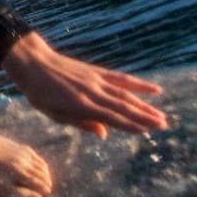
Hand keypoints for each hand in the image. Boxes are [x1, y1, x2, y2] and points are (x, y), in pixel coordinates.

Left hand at [2, 32, 165, 137]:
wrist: (33, 62)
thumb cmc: (40, 93)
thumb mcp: (53, 113)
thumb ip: (80, 123)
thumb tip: (104, 133)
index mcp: (80, 105)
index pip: (111, 117)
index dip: (130, 125)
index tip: (147, 131)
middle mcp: (92, 92)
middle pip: (123, 106)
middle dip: (144, 117)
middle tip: (163, 125)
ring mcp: (96, 80)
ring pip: (126, 93)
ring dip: (145, 105)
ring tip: (161, 115)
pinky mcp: (97, 71)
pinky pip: (121, 78)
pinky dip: (139, 84)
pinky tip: (154, 89)